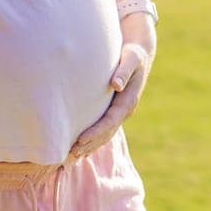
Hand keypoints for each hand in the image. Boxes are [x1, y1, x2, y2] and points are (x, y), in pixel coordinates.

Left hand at [69, 13, 155, 161]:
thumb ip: (124, 70)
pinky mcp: (114, 110)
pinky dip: (93, 139)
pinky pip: (103, 128)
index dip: (95, 132)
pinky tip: (80, 147)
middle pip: (106, 133)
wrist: (140, 54)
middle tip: (71, 154)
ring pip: (105, 134)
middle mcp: (125, 110)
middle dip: (90, 144)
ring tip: (72, 156)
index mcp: (129, 101)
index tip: (80, 140)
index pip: (110, 122)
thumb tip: (116, 84)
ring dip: (90, 145)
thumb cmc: (133, 54)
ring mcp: (120, 112)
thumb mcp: (131, 58)